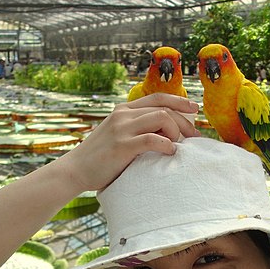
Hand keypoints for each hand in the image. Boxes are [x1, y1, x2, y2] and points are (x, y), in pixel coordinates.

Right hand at [64, 93, 199, 191]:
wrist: (75, 170)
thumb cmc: (100, 158)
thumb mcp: (117, 135)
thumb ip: (136, 129)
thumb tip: (164, 133)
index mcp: (123, 110)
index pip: (158, 98)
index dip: (179, 101)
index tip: (194, 109)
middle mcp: (123, 114)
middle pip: (164, 108)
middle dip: (184, 121)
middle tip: (194, 137)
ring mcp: (122, 129)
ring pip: (162, 118)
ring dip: (176, 132)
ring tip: (178, 146)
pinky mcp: (122, 145)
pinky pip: (153, 139)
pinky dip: (167, 145)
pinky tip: (170, 153)